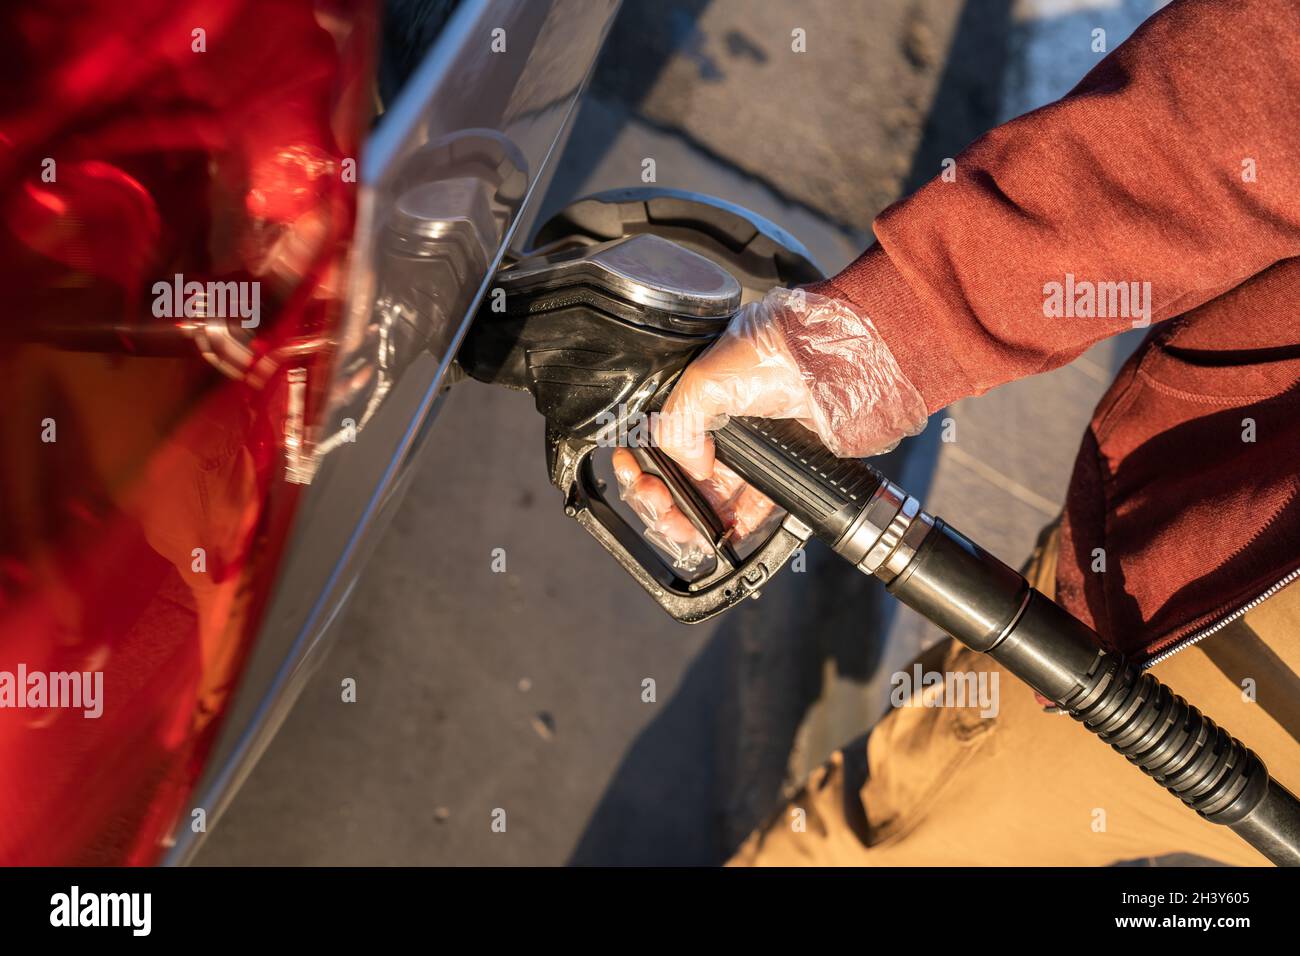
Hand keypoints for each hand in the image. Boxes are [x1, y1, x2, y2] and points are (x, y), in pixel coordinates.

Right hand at [618, 286, 927, 567]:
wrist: (838, 360)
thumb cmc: (778, 352)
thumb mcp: (707, 378)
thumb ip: (679, 424)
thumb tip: (688, 468)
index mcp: (694, 396)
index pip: (653, 438)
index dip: (638, 461)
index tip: (631, 476)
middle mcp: (719, 422)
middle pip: (678, 473)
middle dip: (662, 498)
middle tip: (662, 511)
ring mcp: (749, 446)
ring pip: (711, 493)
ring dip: (695, 516)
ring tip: (689, 529)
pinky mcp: (778, 467)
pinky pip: (753, 502)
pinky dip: (738, 521)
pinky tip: (726, 533)